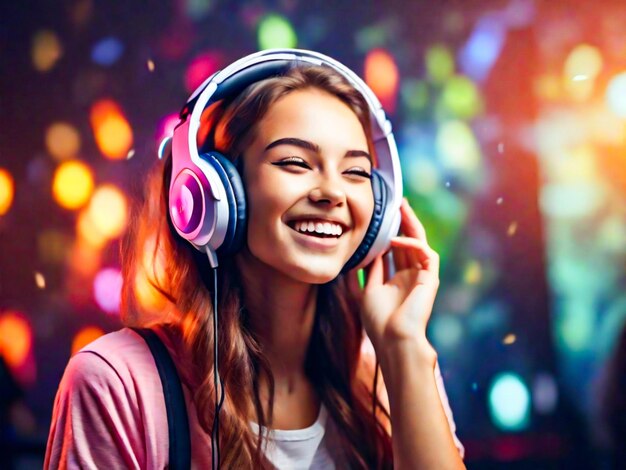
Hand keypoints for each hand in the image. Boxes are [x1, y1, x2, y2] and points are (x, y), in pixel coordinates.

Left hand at [348, 198, 439, 352]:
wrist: (393, 339)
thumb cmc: (379, 321)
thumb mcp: (369, 290)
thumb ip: (372, 269)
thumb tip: (371, 249)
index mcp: (396, 280)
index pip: (394, 251)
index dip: (388, 234)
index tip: (380, 218)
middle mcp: (410, 276)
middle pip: (408, 242)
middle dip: (403, 223)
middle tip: (397, 203)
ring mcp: (421, 277)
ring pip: (420, 243)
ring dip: (411, 225)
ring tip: (402, 208)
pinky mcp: (430, 278)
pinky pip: (425, 254)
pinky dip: (412, 244)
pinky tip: (396, 240)